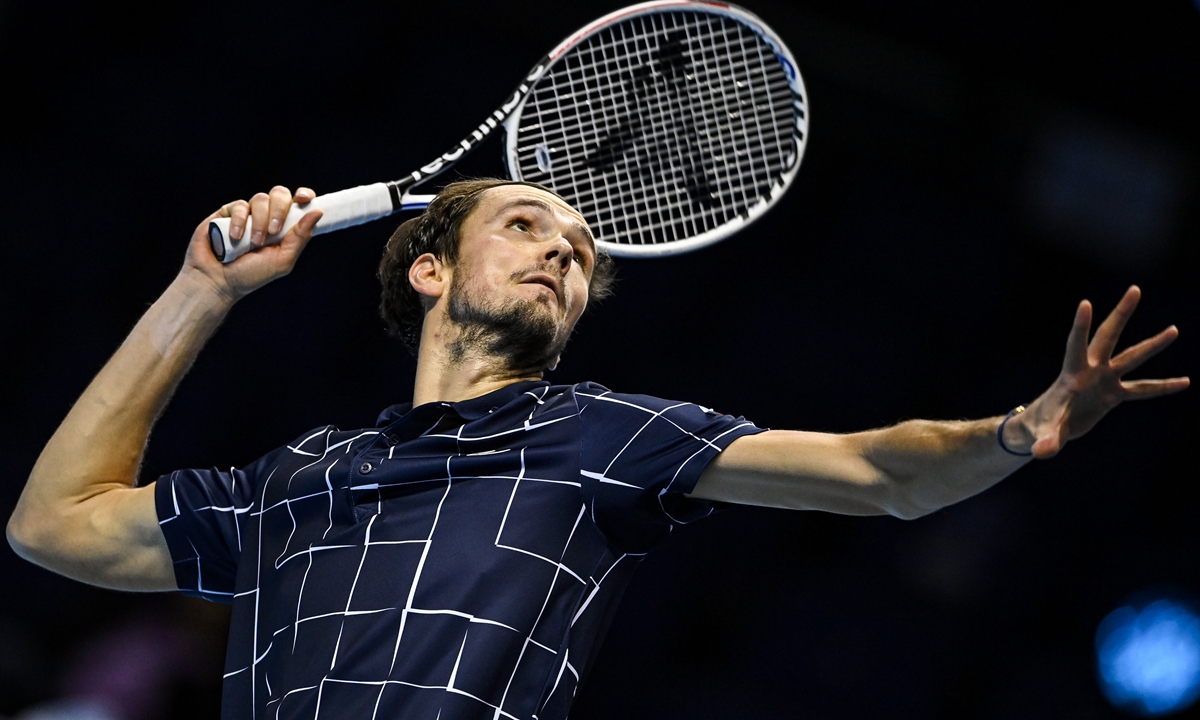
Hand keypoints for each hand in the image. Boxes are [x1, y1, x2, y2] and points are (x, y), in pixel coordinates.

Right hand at [183, 186, 322, 301]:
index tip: (304, 199)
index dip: (304, 195)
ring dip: (259, 221)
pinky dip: (239, 220)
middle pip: (280, 194)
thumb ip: (300, 237)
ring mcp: (248, 213)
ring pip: (260, 199)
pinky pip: (239, 205)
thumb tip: (317, 212)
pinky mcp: (227, 212)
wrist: (217, 280)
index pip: (298, 203)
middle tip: (273, 231)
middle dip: (279, 210)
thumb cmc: (251, 275)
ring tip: (254, 242)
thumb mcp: (282, 260)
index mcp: (284, 227)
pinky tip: (235, 237)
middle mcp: (267, 217)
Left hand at [1014, 286, 1188, 458]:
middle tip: (1134, 289)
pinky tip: (1185, 382)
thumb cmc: (1040, 427)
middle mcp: (1091, 370)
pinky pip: (1143, 390)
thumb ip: (1046, 442)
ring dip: (1152, 344)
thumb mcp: (1043, 436)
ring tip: (1174, 329)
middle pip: (1108, 337)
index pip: (1076, 344)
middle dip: (1121, 314)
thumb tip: (1043, 453)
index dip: (1080, 326)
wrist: (1045, 429)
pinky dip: (1162, 387)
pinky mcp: (1113, 395)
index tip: (1085, 303)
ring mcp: (1104, 380)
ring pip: (1132, 358)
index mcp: (1072, 374)